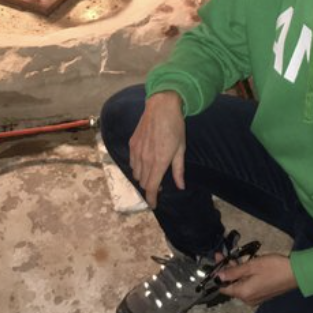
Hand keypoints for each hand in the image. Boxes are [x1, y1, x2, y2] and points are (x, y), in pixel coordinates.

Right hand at [129, 91, 185, 207]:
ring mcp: (136, 151)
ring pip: (135, 173)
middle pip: (142, 182)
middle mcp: (145, 159)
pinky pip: (131, 162)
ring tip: (152, 172)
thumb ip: (178, 170)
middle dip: (149, 187)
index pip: (151, 187)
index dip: (151, 199)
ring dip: (143, 177)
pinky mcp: (132, 144)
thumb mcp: (181, 149)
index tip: (154, 205)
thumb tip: (180, 186)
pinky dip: (137, 166)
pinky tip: (145, 161)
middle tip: (158, 184)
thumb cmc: (175, 127)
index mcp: (159, 162)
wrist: (161, 107)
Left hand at [215, 253, 296, 305]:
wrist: (297, 273)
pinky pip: (249, 286)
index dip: (217, 275)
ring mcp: (256, 298)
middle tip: (222, 255)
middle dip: (226, 270)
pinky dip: (244, 276)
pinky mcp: (263, 294)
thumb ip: (233, 272)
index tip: (216, 261)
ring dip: (235, 272)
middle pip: (232, 285)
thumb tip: (217, 277)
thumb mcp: (251, 266)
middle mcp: (248, 299)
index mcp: (244, 294)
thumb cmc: (273, 268)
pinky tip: (244, 265)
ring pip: (240, 284)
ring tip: (232, 257)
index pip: (223, 288)